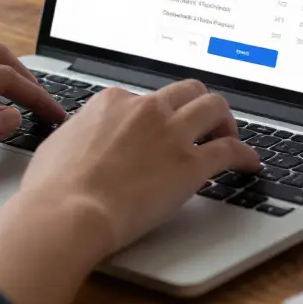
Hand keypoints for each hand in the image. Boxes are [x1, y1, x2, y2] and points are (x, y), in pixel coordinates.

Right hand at [21, 79, 259, 251]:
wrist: (67, 213)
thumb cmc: (53, 188)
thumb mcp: (59, 145)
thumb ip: (80, 134)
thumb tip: (81, 140)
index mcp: (113, 102)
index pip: (145, 98)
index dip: (156, 116)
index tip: (160, 129)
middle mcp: (145, 109)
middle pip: (186, 91)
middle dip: (197, 104)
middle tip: (203, 123)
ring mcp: (171, 134)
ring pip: (214, 107)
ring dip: (225, 120)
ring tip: (228, 135)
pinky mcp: (190, 164)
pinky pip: (230, 150)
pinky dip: (245, 154)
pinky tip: (249, 163)